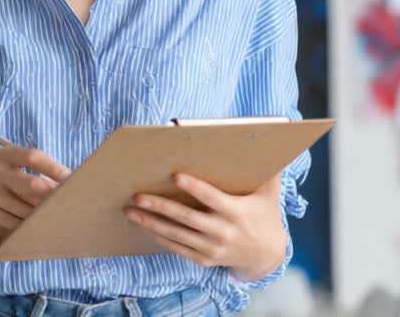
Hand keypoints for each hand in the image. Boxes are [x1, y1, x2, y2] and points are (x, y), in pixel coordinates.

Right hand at [0, 144, 70, 241]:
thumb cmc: (7, 194)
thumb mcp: (21, 180)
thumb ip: (41, 179)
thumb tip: (72, 186)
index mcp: (5, 155)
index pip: (33, 156)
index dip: (54, 168)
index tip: (72, 179)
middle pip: (30, 183)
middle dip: (50, 197)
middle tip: (65, 205)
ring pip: (23, 208)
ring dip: (38, 217)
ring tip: (45, 220)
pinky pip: (12, 223)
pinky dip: (24, 228)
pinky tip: (27, 229)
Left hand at [123, 172, 285, 281]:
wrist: (266, 255)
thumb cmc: (264, 214)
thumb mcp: (269, 193)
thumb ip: (267, 170)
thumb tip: (266, 140)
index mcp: (236, 212)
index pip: (211, 198)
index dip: (194, 187)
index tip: (175, 176)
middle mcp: (223, 232)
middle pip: (186, 218)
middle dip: (160, 206)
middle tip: (137, 195)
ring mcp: (212, 248)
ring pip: (176, 235)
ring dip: (151, 223)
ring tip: (130, 210)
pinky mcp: (203, 259)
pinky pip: (177, 248)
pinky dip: (158, 237)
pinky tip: (143, 225)